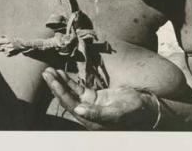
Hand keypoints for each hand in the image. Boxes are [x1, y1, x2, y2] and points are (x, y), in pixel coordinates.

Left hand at [42, 68, 159, 129]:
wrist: (147, 108)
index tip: (52, 79)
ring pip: (71, 93)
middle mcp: (88, 114)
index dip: (61, 92)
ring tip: (49, 71)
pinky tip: (61, 73)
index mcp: (92, 121)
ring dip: (60, 82)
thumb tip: (78, 109)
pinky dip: (69, 81)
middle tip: (45, 71)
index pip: (71, 105)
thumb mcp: (117, 112)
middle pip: (67, 98)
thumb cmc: (134, 112)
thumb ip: (97, 113)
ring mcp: (90, 106)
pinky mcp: (94, 98)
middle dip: (56, 85)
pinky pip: (78, 89)